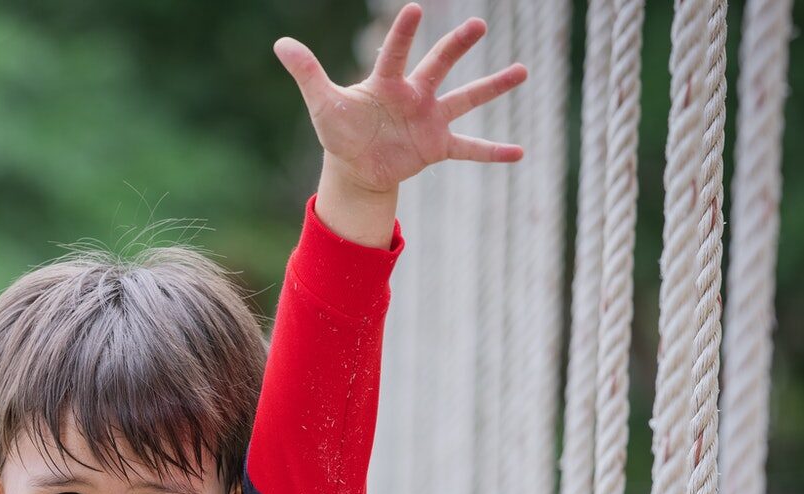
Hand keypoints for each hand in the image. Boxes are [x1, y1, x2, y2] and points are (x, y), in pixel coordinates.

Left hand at [275, 4, 526, 196]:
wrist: (356, 167)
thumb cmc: (340, 130)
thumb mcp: (323, 104)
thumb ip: (307, 73)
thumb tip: (280, 42)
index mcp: (387, 83)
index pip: (395, 53)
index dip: (403, 33)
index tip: (414, 9)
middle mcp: (414, 95)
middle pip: (438, 65)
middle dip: (456, 45)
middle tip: (478, 23)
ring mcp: (430, 119)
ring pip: (466, 98)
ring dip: (493, 86)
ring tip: (523, 70)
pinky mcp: (437, 146)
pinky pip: (470, 148)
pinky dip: (493, 152)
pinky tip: (519, 153)